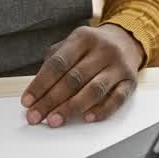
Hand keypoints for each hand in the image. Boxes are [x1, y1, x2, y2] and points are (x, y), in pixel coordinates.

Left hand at [20, 24, 144, 126]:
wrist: (126, 39)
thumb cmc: (92, 47)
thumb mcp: (72, 44)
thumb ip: (54, 62)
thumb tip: (36, 92)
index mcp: (82, 37)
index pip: (57, 63)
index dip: (40, 84)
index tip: (27, 101)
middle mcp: (102, 49)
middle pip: (73, 79)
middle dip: (51, 100)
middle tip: (36, 116)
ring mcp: (118, 65)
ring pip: (94, 90)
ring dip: (72, 108)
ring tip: (55, 120)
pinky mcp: (130, 81)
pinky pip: (117, 99)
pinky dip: (102, 110)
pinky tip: (87, 118)